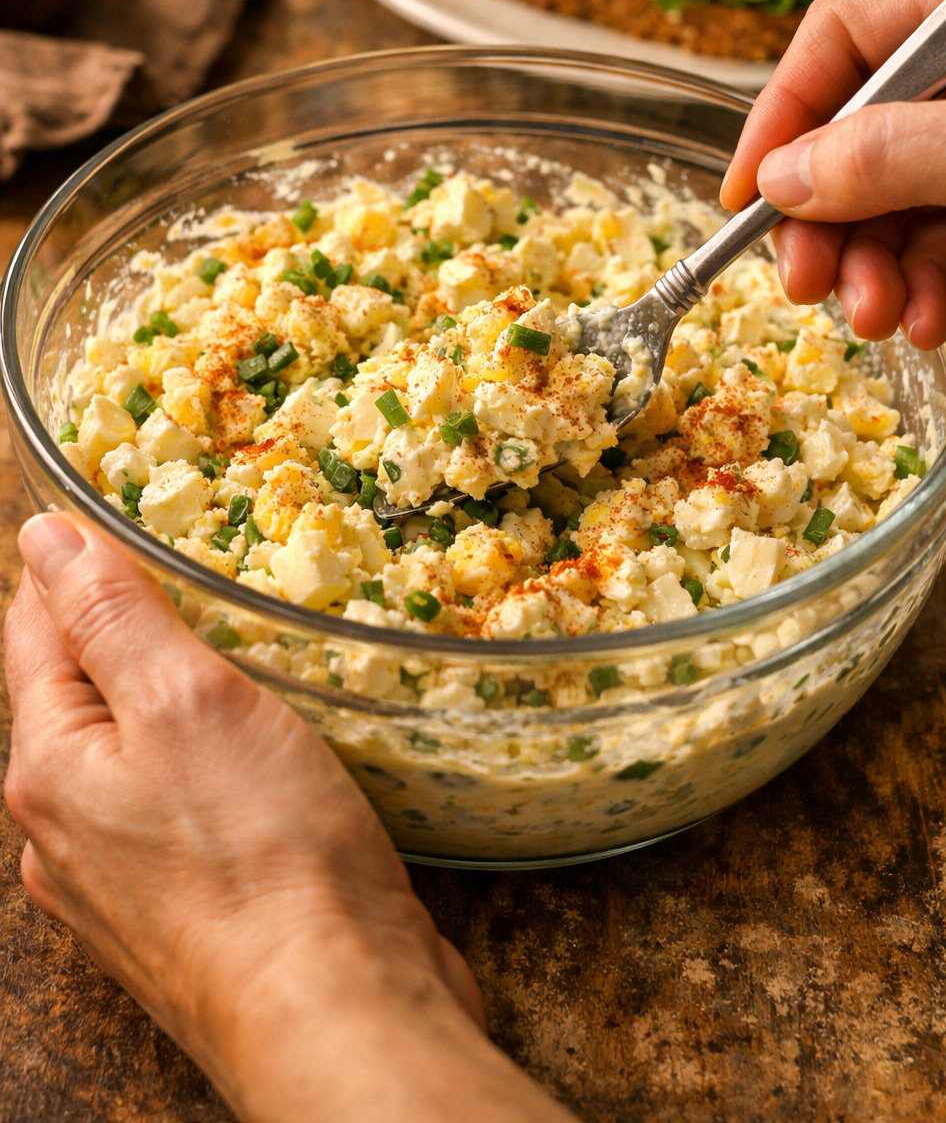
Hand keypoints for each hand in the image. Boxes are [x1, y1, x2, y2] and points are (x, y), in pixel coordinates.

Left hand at [4, 514, 573, 1122]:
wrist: (331, 1010)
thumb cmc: (262, 852)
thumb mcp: (185, 699)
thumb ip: (113, 615)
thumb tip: (47, 536)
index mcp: (49, 767)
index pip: (35, 631)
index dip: (68, 564)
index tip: (106, 513)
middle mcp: (64, 832)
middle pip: (76, 697)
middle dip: (116, 632)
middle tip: (179, 570)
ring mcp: (120, 886)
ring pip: (129, 759)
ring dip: (165, 704)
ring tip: (223, 655)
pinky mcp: (184, 918)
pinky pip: (175, 813)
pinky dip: (201, 767)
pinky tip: (251, 758)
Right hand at [720, 0, 945, 348]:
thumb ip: (890, 154)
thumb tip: (781, 178)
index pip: (842, 37)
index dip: (782, 113)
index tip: (746, 195)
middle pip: (859, 132)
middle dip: (829, 219)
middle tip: (807, 283)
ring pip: (900, 199)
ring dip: (873, 268)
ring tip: (876, 318)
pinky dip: (926, 285)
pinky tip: (924, 321)